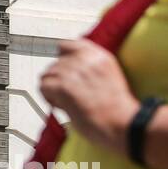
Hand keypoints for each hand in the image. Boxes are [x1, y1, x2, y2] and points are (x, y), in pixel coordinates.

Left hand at [38, 38, 139, 154]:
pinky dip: (49, 98)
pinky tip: (63, 106)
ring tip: (68, 102)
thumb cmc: (118, 110)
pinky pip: (43, 87)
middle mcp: (85, 59)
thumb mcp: (109, 78)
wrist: (124, 124)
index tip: (65, 72)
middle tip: (71, 96)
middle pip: (55, 63)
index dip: (63, 59)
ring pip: (47, 75)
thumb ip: (90, 70)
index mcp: (99, 55)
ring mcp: (73, 71)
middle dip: (59, 80)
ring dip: (53, 90)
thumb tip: (68, 74)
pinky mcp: (64, 86)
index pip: (68, 44)